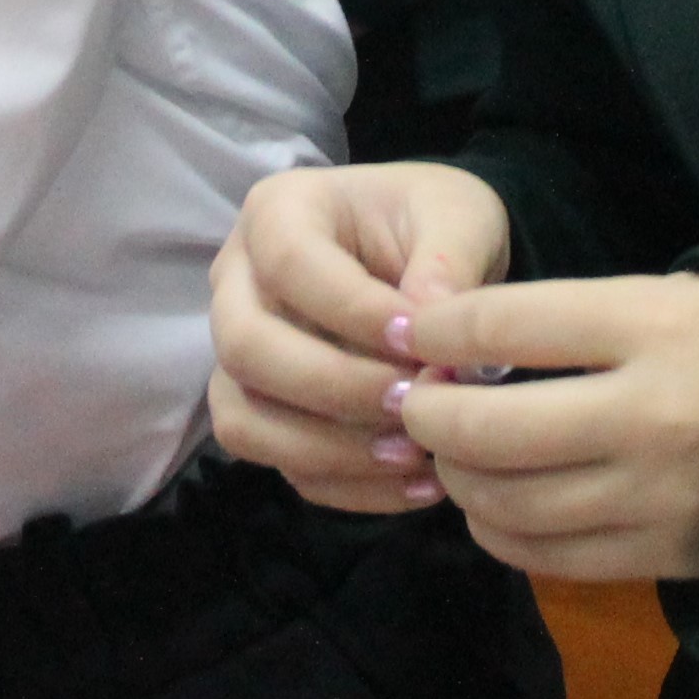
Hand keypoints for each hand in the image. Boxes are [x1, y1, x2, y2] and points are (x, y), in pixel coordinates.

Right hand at [207, 163, 510, 512]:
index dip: (352, 312)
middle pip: (245, 348)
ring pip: (244, 419)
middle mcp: (237, 284)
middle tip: (414, 403)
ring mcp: (240, 357)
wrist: (431, 262)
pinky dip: (349, 486)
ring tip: (415, 455)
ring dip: (329, 449)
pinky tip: (420, 482)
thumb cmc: (437, 223)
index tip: (422, 342)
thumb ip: (449, 258)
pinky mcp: (266, 415)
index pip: (290, 265)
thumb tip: (426, 324)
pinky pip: (282, 466)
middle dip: (333, 387)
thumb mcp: (461, 216)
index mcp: (277, 212)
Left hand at [397, 274, 698, 581]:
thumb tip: (453, 343)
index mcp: (655, 327)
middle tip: (414, 400)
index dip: (436, 331)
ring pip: (507, 501)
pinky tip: (492, 504)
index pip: (505, 326)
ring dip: (456, 476)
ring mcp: (658, 498)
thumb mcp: (667, 299)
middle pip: (491, 428)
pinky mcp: (665, 556)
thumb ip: (567, 320)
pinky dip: (498, 530)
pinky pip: (546, 556)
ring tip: (451, 451)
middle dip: (429, 413)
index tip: (412, 334)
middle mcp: (652, 417)